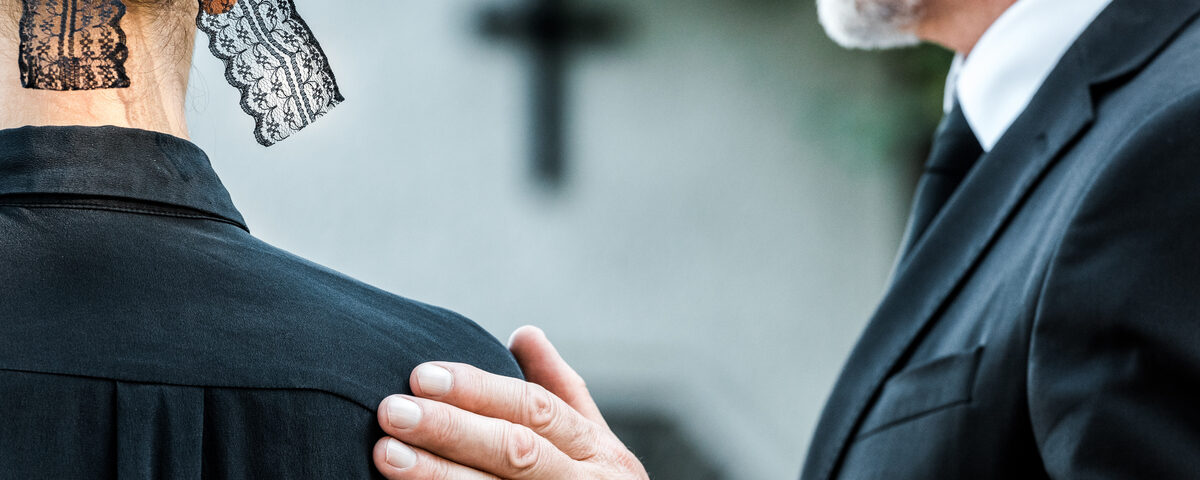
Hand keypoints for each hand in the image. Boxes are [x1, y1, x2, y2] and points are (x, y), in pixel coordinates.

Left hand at [373, 326, 648, 479]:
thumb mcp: (595, 445)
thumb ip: (560, 392)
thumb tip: (525, 333)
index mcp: (599, 451)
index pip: (535, 409)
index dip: (479, 390)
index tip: (422, 375)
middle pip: (515, 451)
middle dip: (451, 428)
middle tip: (392, 410)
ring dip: (437, 475)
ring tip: (387, 454)